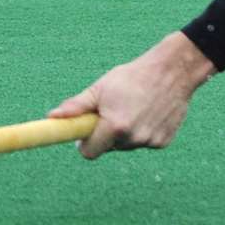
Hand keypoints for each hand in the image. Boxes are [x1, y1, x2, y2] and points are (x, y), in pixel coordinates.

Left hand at [48, 32, 215, 158]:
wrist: (172, 72)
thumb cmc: (131, 77)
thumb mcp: (100, 89)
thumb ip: (77, 107)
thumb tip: (52, 117)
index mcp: (115, 126)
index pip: (90, 152)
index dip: (84, 143)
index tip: (83, 134)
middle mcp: (133, 139)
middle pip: (108, 147)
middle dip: (105, 133)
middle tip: (111, 110)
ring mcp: (150, 142)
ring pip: (126, 144)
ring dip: (124, 132)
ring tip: (132, 107)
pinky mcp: (164, 142)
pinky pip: (144, 141)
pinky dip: (142, 130)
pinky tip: (148, 112)